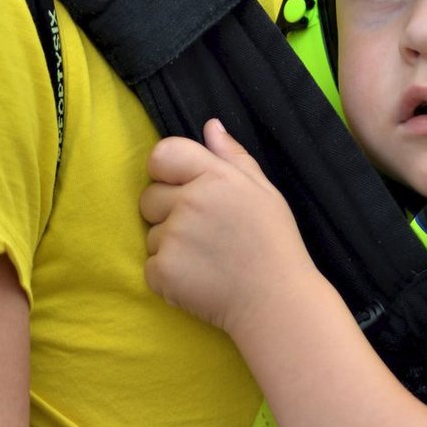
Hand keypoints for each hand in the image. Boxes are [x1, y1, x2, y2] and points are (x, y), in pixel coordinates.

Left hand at [141, 120, 310, 334]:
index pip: (162, 154)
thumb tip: (210, 126)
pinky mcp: (162, 271)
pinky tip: (196, 277)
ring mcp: (173, 237)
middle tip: (201, 230)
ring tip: (205, 257)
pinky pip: (150, 265)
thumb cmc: (274, 242)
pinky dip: (167, 273)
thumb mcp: (263, 191)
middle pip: (149, 196)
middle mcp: (190, 201)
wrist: (276, 300)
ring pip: (151, 233)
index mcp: (214, 176)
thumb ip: (233, 156)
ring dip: (169, 244)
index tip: (182, 187)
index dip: (167, 170)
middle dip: (167, 211)